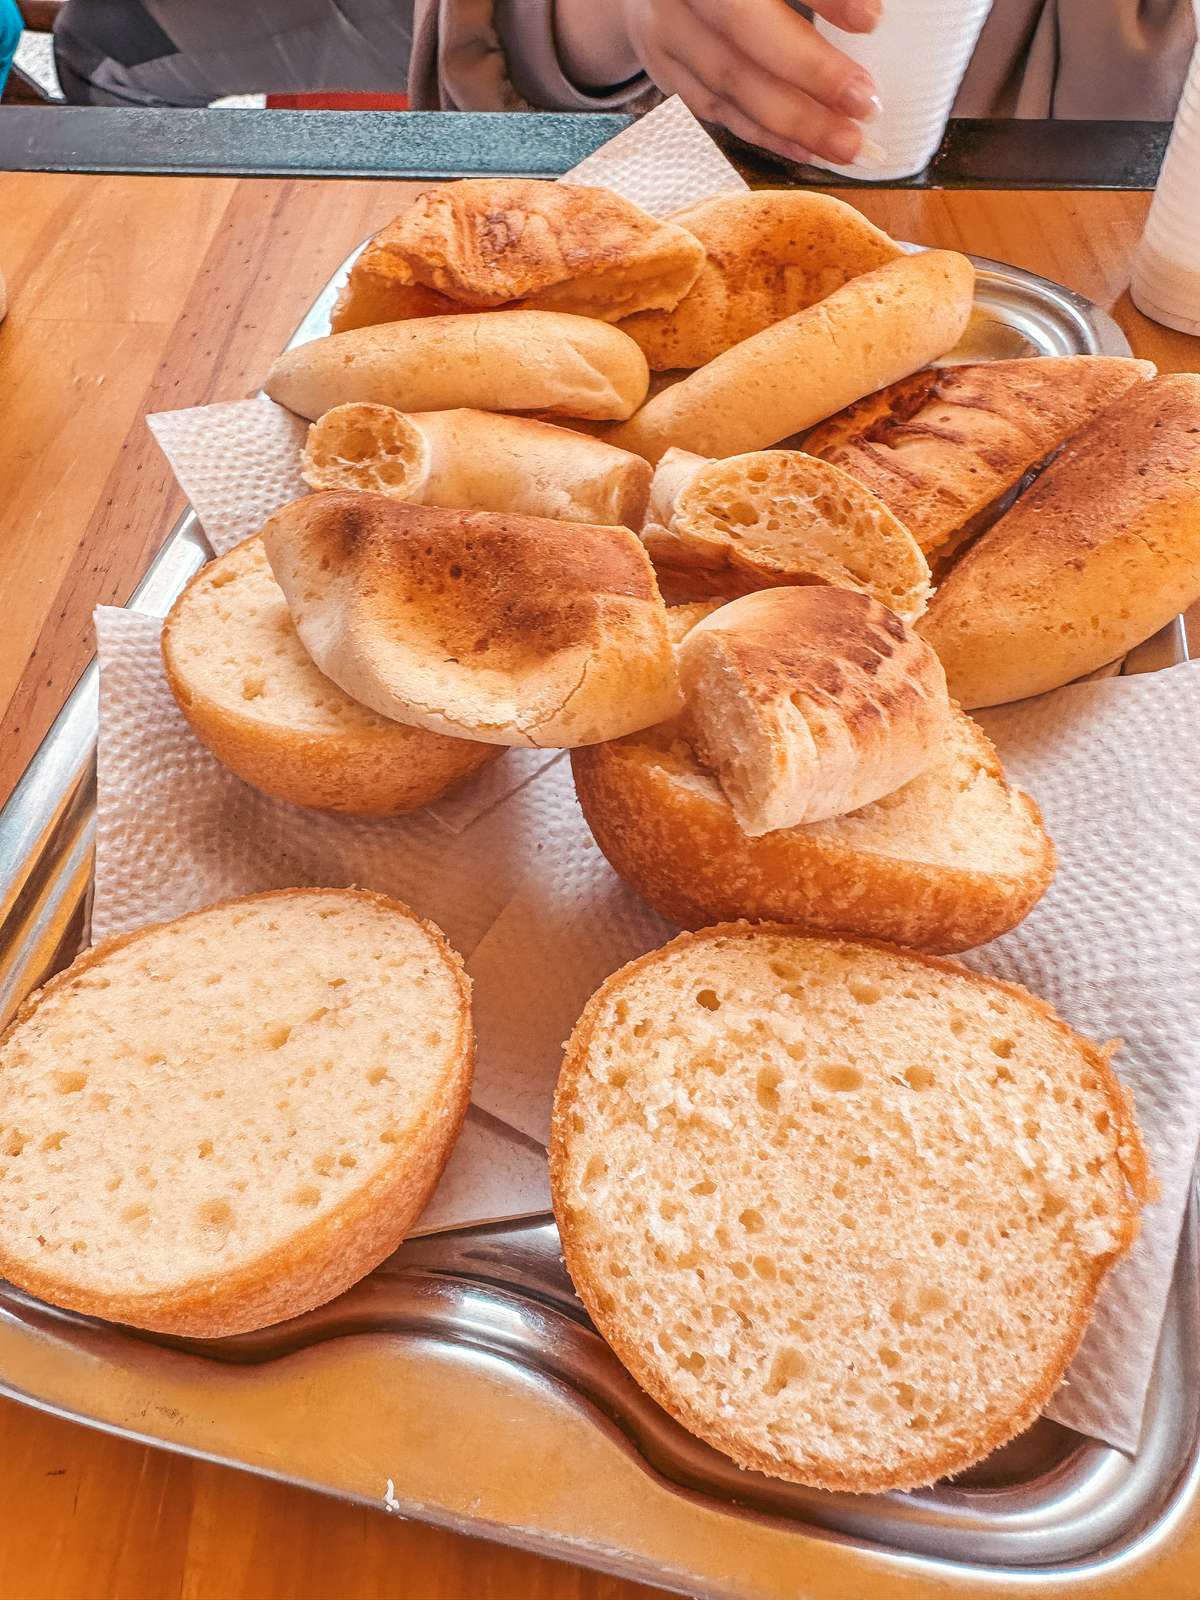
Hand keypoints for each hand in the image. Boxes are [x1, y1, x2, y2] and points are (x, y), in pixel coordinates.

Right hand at [561, 0, 881, 166]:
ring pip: (731, 85)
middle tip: (866, 105)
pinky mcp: (666, 72)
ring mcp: (667, 34)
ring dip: (794, 121)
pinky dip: (766, 134)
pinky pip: (718, 112)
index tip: (872, 20)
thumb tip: (870, 18)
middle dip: (811, 75)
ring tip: (847, 144)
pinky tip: (806, 149)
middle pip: (745, 36)